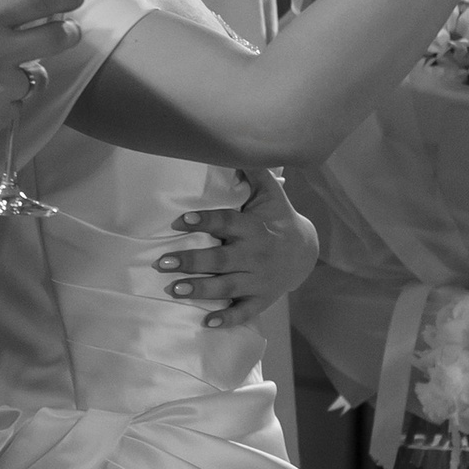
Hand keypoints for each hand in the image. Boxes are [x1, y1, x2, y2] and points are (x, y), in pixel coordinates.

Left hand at [153, 174, 319, 328]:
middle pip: (221, 259)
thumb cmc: (278, 217)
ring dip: (200, 289)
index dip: (204, 221)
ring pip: (227, 286)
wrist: (306, 251)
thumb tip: (231, 145)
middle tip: (163, 262)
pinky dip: (228, 319)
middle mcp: (255, 254)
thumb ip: (253, 171)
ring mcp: (259, 279)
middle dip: (193, 261)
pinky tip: (207, 322)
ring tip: (174, 289)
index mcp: (254, 227)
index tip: (180, 221)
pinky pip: (244, 311)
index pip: (227, 222)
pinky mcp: (261, 298)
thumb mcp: (270, 192)